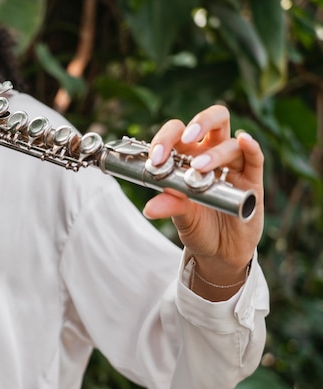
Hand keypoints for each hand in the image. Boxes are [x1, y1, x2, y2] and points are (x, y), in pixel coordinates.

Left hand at [143, 105, 263, 296]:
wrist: (220, 252)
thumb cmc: (199, 226)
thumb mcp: (181, 217)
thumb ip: (169, 206)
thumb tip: (150, 208)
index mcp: (188, 157)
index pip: (179, 133)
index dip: (166, 138)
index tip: (156, 157)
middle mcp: (212, 154)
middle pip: (214, 120)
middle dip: (200, 122)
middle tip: (186, 137)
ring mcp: (234, 166)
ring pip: (231, 144)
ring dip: (215, 153)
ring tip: (200, 168)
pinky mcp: (253, 181)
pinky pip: (255, 158)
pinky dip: (251, 147)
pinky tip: (244, 140)